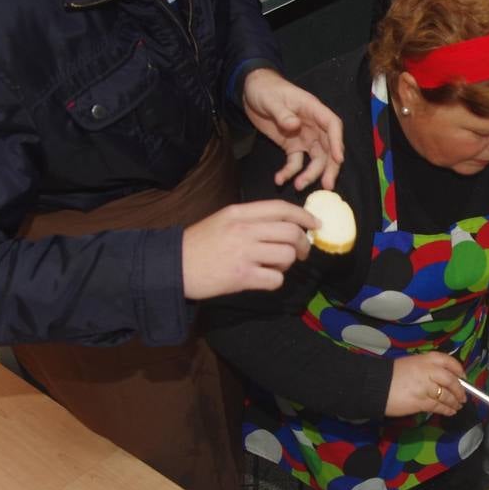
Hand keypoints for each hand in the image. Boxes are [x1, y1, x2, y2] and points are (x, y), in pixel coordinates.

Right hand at [181, 200, 318, 299]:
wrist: (173, 266)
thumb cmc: (199, 244)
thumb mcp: (223, 220)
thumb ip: (251, 220)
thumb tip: (284, 226)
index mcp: (240, 213)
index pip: (281, 208)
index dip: (304, 215)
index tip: (315, 224)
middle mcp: (244, 230)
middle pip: (291, 232)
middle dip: (303, 244)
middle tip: (301, 253)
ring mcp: (244, 253)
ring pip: (288, 256)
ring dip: (288, 264)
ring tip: (275, 266)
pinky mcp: (242, 277)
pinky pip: (275, 279)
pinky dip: (275, 281)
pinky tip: (263, 279)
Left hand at [242, 68, 343, 190]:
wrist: (252, 92)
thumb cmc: (265, 89)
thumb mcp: (271, 100)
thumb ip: (282, 113)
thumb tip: (294, 126)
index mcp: (313, 110)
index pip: (332, 125)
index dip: (337, 142)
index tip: (338, 159)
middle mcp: (313, 126)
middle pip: (328, 148)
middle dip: (330, 167)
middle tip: (327, 185)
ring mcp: (304, 138)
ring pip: (315, 159)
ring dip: (310, 174)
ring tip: (299, 186)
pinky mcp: (292, 146)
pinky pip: (295, 163)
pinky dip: (289, 173)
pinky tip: (280, 179)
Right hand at [386, 353, 466, 416]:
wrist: (375, 385)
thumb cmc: (391, 374)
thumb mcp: (411, 364)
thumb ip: (427, 369)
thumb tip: (442, 378)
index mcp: (426, 359)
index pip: (449, 362)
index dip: (459, 370)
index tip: (463, 377)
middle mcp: (429, 371)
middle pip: (451, 381)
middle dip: (460, 391)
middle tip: (463, 397)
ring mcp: (426, 387)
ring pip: (446, 396)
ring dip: (454, 402)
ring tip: (457, 406)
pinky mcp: (422, 402)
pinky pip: (439, 406)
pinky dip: (446, 410)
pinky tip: (450, 412)